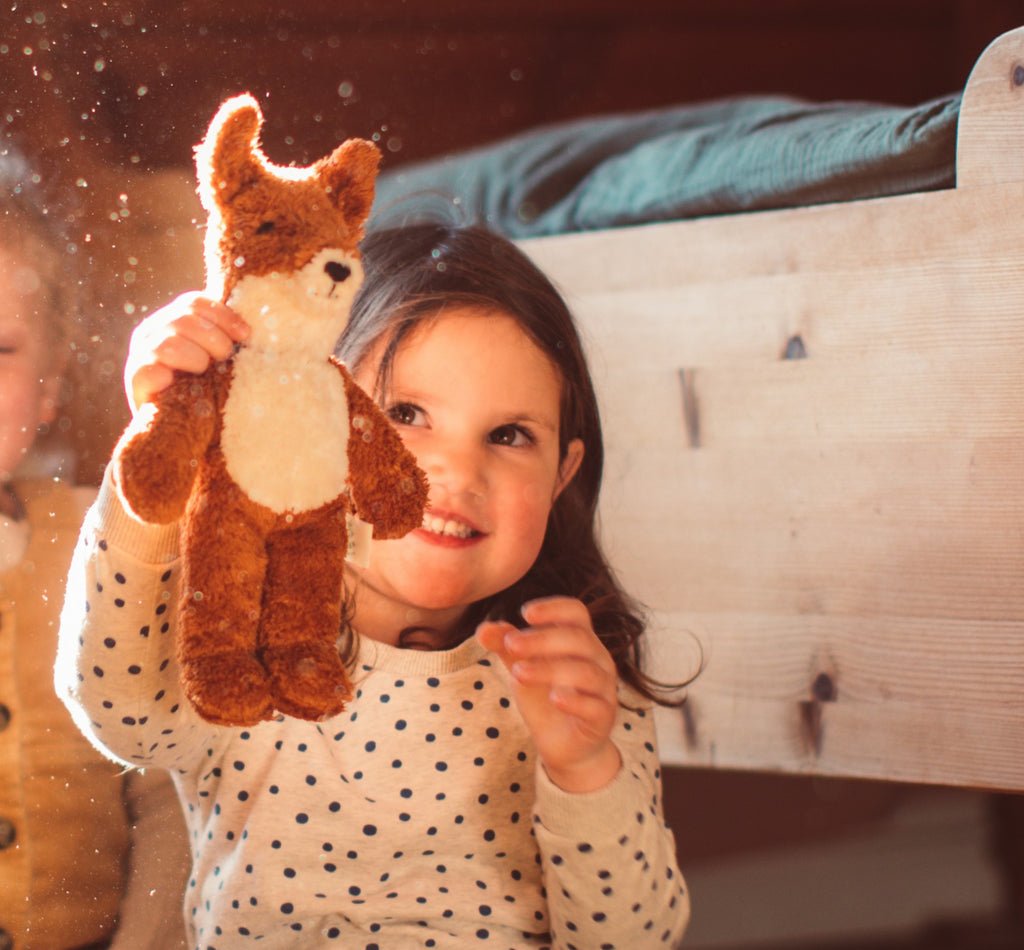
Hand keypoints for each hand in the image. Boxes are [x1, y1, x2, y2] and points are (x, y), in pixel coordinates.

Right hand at [124, 292, 248, 412]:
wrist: (182, 430)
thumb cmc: (207, 391)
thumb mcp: (218, 359)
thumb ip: (226, 338)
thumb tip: (250, 330)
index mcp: (172, 320)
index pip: (193, 302)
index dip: (222, 315)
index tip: (245, 335)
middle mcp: (152, 332)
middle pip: (183, 318)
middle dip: (214, 337)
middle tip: (226, 357)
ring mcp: (140, 355)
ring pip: (168, 342)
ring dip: (196, 357)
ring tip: (204, 372)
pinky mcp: (136, 380)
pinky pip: (150, 370)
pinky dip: (171, 375)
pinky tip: (184, 385)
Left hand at [476, 596, 621, 792]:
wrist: (565, 745)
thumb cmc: (545, 697)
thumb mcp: (522, 667)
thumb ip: (506, 647)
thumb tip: (483, 628)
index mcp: (581, 640)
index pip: (577, 613)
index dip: (555, 608)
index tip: (525, 613)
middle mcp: (598, 660)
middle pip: (578, 639)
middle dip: (542, 639)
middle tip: (511, 644)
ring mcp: (604, 689)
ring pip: (585, 672)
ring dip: (550, 669)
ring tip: (518, 673)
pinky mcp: (603, 719)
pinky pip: (595, 706)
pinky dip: (575, 700)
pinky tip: (553, 698)